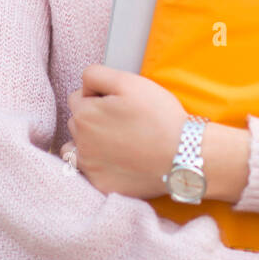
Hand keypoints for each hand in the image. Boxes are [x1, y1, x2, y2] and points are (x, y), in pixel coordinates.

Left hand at [61, 65, 186, 197]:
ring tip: (116, 141)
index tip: (119, 103)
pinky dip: (96, 165)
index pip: (78, 97)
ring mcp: (89, 166)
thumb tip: (83, 85)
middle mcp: (80, 142)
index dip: (99, 96)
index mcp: (85, 114)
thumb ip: (96, 74)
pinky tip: (115, 160)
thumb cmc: (158, 116)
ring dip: (89, 142)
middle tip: (122, 121)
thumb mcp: (128, 81)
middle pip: (76, 121)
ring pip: (76, 146)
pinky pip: (88, 172)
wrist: (182, 154)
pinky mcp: (101, 184)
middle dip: (93, 117)